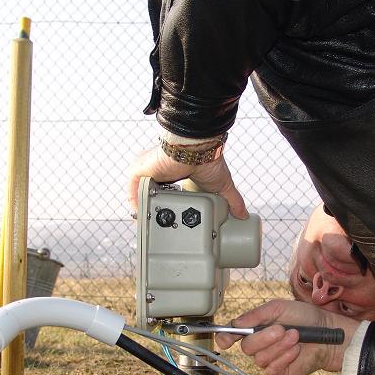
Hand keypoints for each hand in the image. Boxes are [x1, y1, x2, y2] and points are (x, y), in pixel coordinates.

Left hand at [127, 144, 248, 218]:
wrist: (196, 150)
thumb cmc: (208, 160)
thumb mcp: (221, 185)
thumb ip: (232, 200)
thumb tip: (243, 216)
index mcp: (173, 170)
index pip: (165, 188)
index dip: (165, 202)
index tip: (170, 216)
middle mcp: (157, 169)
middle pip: (150, 192)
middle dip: (153, 207)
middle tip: (159, 224)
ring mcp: (147, 169)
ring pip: (140, 192)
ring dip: (142, 207)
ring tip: (149, 224)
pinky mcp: (139, 170)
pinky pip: (131, 190)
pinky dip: (134, 204)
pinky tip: (139, 216)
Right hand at [215, 299, 360, 374]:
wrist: (326, 333)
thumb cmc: (304, 317)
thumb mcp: (279, 307)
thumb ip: (257, 315)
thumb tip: (236, 324)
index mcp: (254, 328)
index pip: (229, 336)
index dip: (224, 338)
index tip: (225, 340)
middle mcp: (258, 345)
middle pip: (246, 347)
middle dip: (264, 337)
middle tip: (282, 329)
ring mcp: (267, 359)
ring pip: (260, 358)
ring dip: (279, 346)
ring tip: (296, 336)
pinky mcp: (278, 371)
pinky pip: (272, 367)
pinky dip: (285, 356)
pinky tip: (296, 349)